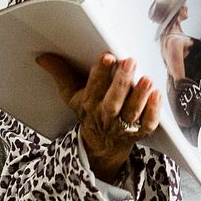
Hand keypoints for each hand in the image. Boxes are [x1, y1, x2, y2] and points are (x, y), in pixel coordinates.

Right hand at [36, 51, 161, 182]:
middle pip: (113, 101)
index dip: (100, 72)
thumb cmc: (89, 112)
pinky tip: (157, 95)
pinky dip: (153, 111)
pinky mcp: (140, 132)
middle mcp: (106, 116)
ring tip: (146, 79)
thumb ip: (60, 74)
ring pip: (132, 112)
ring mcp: (123, 126)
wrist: (101, 144)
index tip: (107, 56)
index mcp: (89, 104)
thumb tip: (43, 57)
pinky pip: (147, 124)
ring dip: (139, 96)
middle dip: (121, 82)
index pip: (93, 87)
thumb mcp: (71, 96)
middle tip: (130, 61)